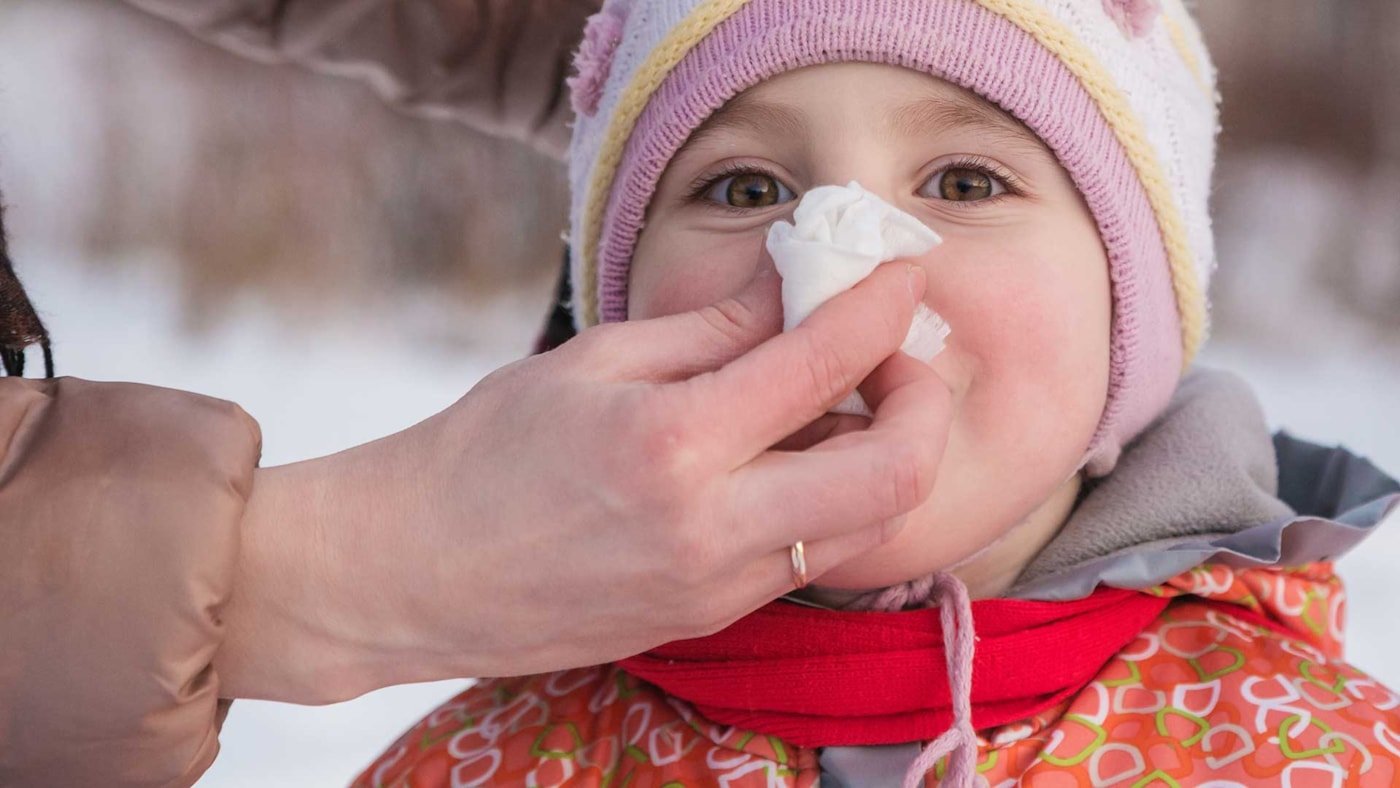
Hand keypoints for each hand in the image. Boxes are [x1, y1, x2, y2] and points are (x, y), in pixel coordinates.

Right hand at [219, 261, 952, 701]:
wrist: (414, 573)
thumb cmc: (483, 452)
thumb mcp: (594, 362)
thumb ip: (712, 327)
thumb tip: (795, 282)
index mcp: (672, 445)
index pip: (824, 365)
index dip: (881, 306)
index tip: (901, 271)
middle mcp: (712, 529)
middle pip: (893, 476)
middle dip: (924, 404)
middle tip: (894, 356)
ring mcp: (717, 587)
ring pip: (868, 527)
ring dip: (887, 455)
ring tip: (843, 401)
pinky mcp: (712, 618)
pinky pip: (811, 555)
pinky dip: (832, 497)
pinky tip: (791, 455)